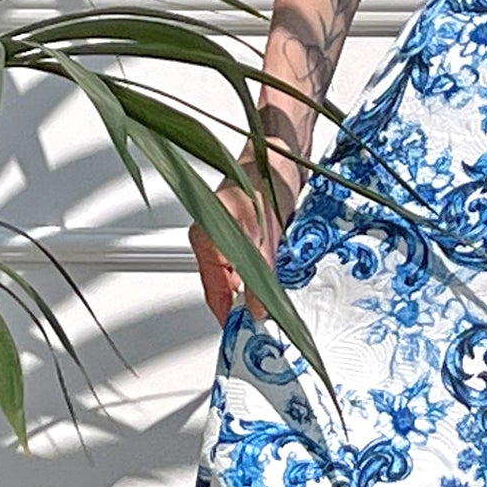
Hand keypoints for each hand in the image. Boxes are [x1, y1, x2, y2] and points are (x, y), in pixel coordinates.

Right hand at [194, 136, 312, 322]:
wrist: (281, 152)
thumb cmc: (266, 178)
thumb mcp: (265, 234)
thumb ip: (259, 274)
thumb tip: (256, 309)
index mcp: (205, 237)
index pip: (213, 291)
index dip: (230, 315)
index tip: (247, 334)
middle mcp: (211, 238)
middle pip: (224, 287)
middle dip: (244, 305)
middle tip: (266, 322)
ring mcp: (226, 236)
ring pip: (238, 277)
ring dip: (256, 290)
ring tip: (274, 303)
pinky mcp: (244, 233)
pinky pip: (249, 264)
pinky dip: (262, 275)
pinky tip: (277, 279)